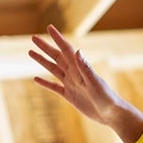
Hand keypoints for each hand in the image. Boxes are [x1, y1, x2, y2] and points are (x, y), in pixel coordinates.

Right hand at [29, 24, 142, 142]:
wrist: (112, 114)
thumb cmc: (107, 98)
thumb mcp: (95, 83)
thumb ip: (86, 68)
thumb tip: (78, 51)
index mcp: (80, 68)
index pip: (67, 50)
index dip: (58, 39)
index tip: (49, 27)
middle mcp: (75, 74)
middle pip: (57, 57)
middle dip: (45, 47)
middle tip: (33, 37)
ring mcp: (71, 84)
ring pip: (53, 69)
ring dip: (42, 61)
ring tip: (31, 52)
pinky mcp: (70, 96)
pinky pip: (54, 87)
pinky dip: (45, 83)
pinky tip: (36, 79)